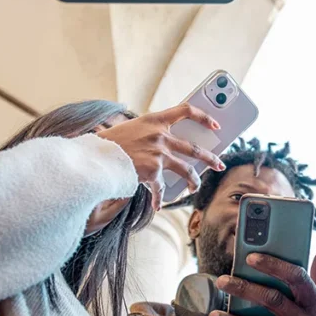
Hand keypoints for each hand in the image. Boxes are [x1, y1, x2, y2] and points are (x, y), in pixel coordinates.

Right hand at [97, 104, 223, 208]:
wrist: (96, 156)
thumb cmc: (109, 143)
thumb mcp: (130, 129)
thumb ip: (148, 133)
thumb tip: (165, 144)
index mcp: (155, 119)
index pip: (186, 110)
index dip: (204, 116)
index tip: (215, 125)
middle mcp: (160, 135)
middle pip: (194, 148)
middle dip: (210, 158)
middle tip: (219, 164)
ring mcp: (159, 153)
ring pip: (187, 170)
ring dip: (194, 181)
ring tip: (195, 188)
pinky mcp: (153, 171)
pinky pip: (162, 188)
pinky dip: (160, 198)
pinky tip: (160, 205)